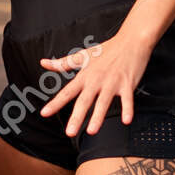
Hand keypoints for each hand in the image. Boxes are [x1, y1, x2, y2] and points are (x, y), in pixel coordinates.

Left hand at [39, 34, 153, 135]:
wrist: (131, 41)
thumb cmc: (106, 50)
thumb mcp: (82, 55)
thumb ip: (63, 63)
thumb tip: (43, 62)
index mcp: (84, 76)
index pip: (67, 92)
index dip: (55, 103)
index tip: (44, 113)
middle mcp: (96, 80)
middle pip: (84, 101)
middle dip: (76, 117)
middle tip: (69, 132)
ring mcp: (112, 82)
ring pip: (103, 102)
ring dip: (98, 116)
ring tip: (91, 131)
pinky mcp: (128, 83)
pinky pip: (128, 99)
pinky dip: (128, 109)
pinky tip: (126, 121)